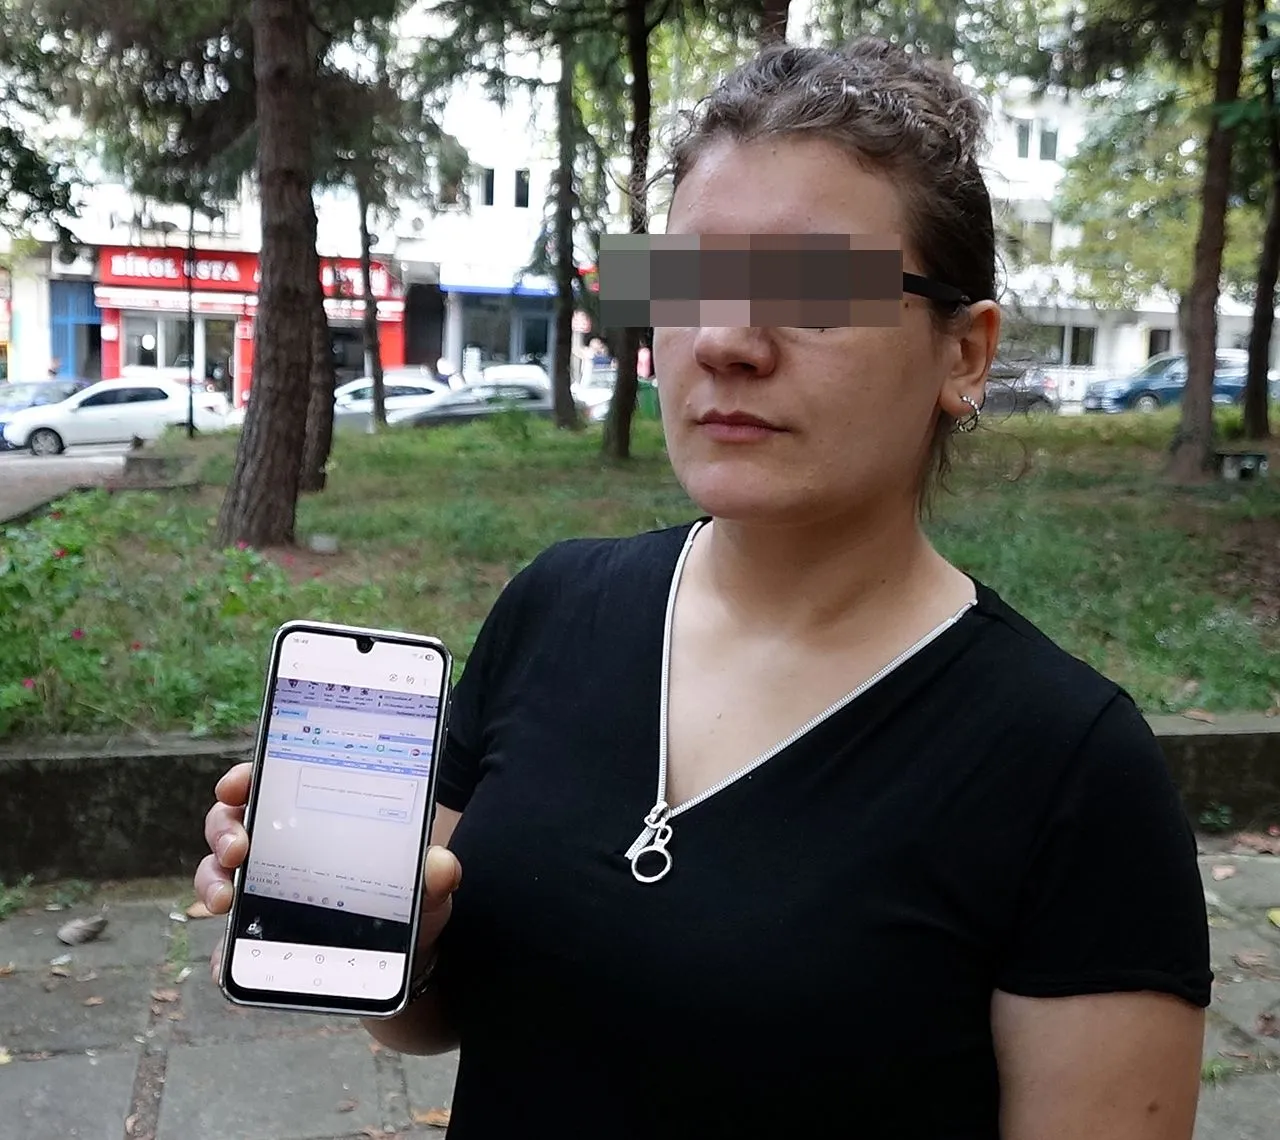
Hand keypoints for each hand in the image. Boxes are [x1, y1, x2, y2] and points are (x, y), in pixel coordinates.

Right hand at [194, 763, 462, 982]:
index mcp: (314, 816)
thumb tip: (443, 866)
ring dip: (212, 881)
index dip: (244, 778)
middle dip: (224, 830)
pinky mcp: (259, 933)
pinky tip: (223, 961)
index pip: (268, 782)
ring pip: (218, 871)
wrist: (407, 956)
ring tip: (226, 900)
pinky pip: (230, 938)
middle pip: (231, 822)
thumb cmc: (409, 900)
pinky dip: (222, 950)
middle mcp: (280, 845)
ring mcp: (264, 888)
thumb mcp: (427, 883)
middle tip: (238, 849)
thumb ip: (436, 874)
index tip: (239, 784)